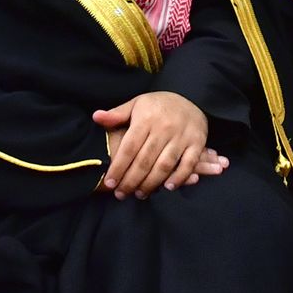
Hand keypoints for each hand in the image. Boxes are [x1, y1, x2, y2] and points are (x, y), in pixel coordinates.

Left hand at [93, 91, 210, 197]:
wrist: (192, 97)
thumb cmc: (158, 105)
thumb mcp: (137, 104)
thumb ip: (117, 114)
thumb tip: (96, 117)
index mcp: (146, 119)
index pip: (129, 148)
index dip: (118, 167)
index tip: (109, 183)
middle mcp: (164, 128)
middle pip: (145, 160)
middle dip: (131, 181)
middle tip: (121, 194)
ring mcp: (182, 136)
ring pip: (164, 165)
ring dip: (151, 183)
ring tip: (140, 194)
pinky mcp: (197, 142)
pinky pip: (188, 164)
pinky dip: (179, 177)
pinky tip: (168, 187)